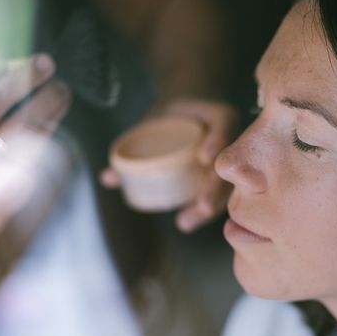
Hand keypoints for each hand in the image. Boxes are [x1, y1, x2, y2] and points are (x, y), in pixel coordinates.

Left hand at [100, 99, 237, 232]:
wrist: (184, 113)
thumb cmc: (169, 114)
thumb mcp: (155, 117)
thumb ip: (134, 142)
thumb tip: (107, 178)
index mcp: (219, 117)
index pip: (223, 125)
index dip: (215, 141)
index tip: (203, 158)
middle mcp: (230, 140)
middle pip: (228, 166)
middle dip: (216, 188)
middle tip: (203, 206)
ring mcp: (228, 160)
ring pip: (225, 186)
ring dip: (209, 206)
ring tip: (185, 222)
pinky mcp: (220, 176)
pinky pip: (218, 193)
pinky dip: (203, 209)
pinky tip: (187, 222)